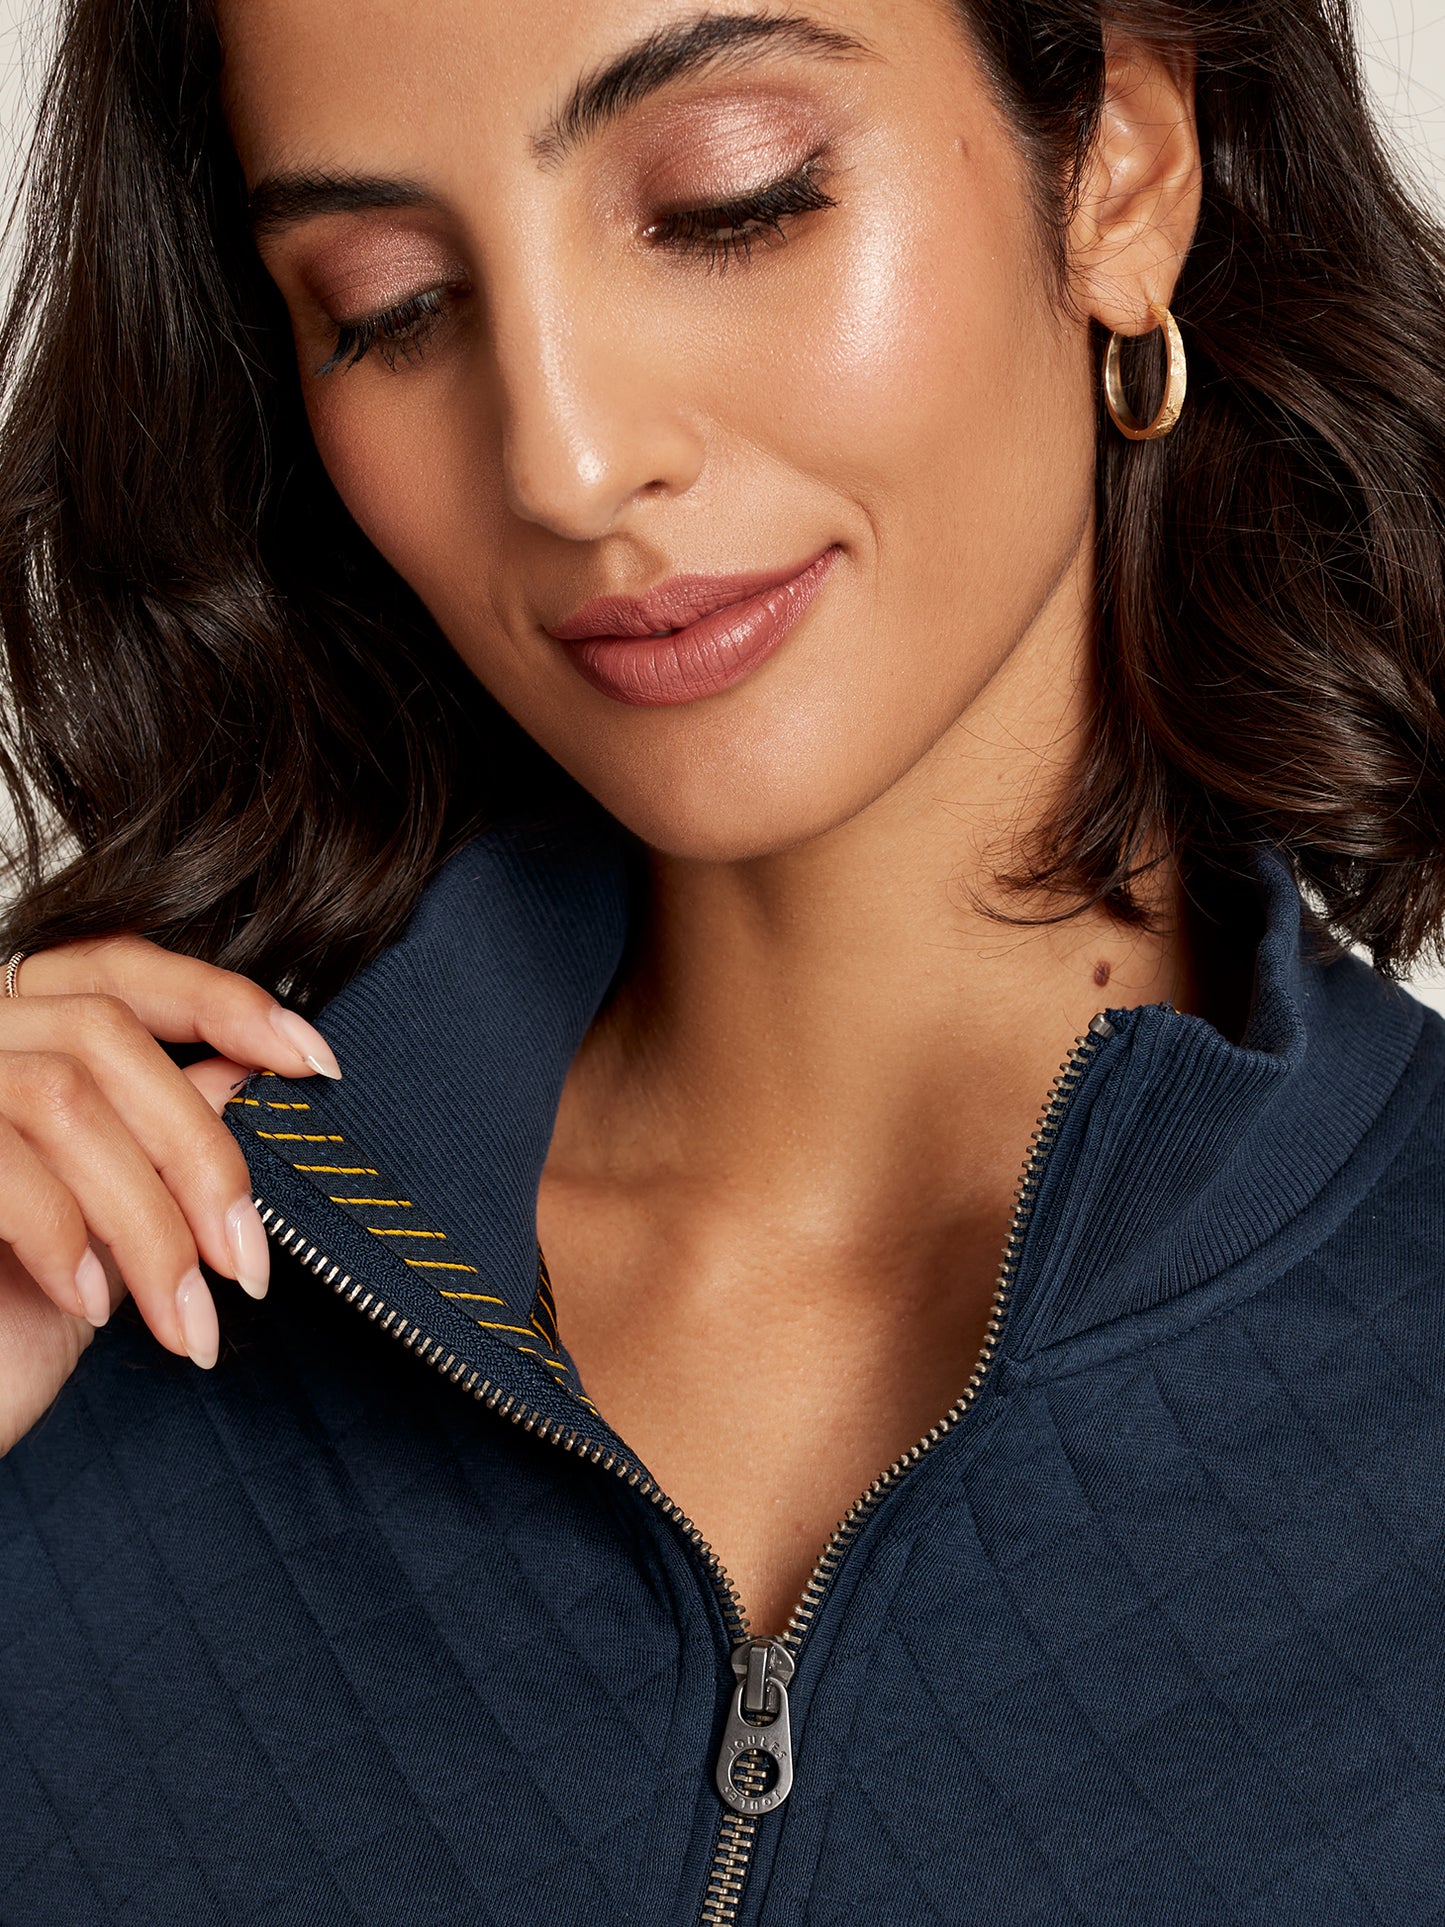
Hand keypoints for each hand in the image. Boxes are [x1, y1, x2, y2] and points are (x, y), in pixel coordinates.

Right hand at [0, 935, 340, 1453]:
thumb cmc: (0, 1314)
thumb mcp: (103, 1219)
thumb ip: (157, 1133)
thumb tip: (249, 1073)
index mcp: (10, 1028)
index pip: (117, 966)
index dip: (220, 999)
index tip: (315, 1062)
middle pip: (105, 1033)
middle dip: (199, 1155)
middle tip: (247, 1263)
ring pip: (65, 1100)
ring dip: (149, 1222)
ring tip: (182, 1317)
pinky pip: (3, 1168)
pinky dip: (65, 1240)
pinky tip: (90, 1306)